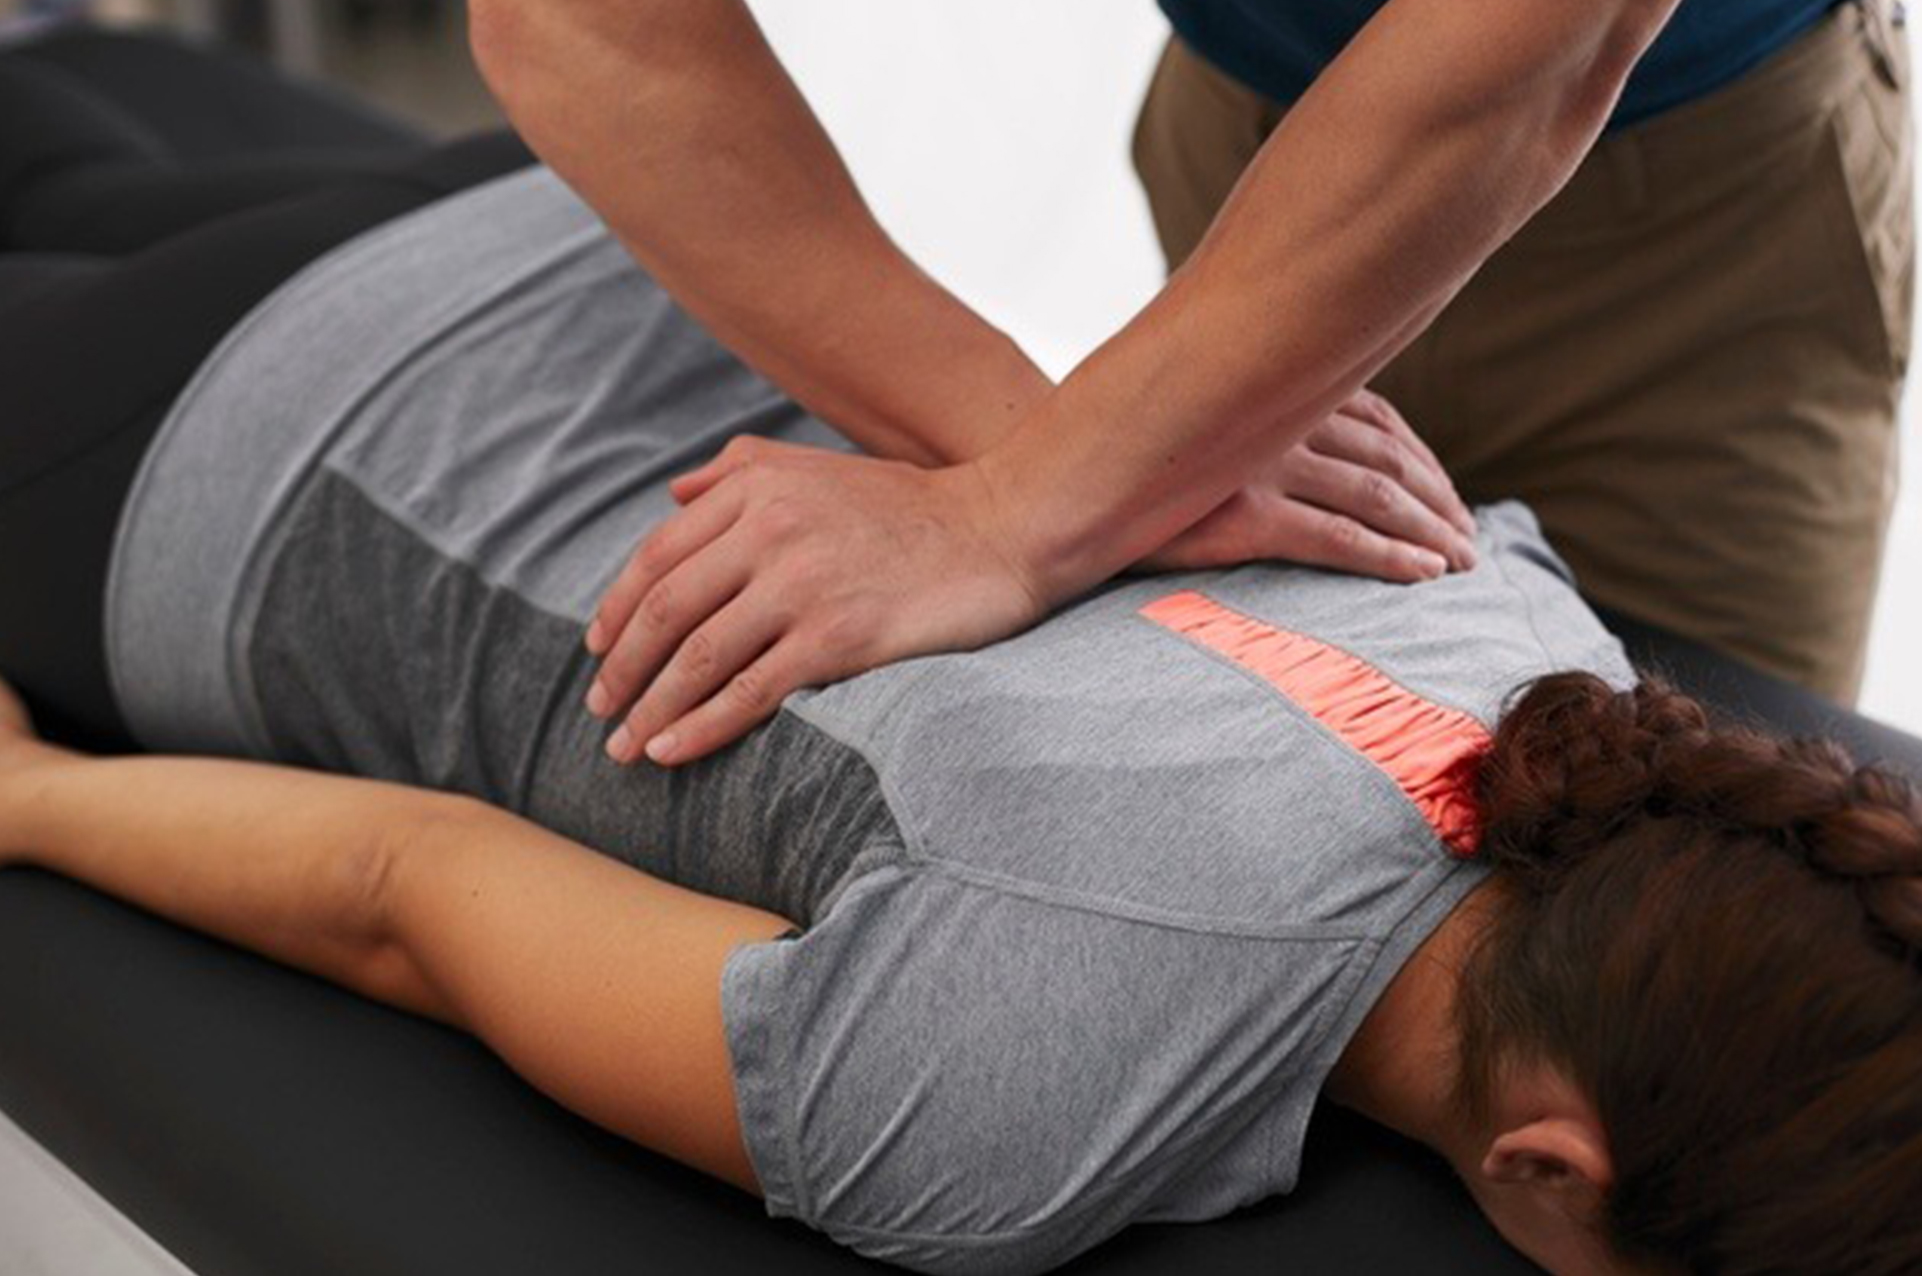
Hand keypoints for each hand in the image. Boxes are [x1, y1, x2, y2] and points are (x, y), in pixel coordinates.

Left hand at [584, 438, 1045, 766]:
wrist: (1004, 529)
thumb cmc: (915, 506)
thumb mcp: (820, 465)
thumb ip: (741, 470)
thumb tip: (674, 495)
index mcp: (757, 488)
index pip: (660, 555)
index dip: (618, 608)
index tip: (599, 649)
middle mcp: (770, 530)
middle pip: (667, 609)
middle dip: (623, 668)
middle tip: (601, 710)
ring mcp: (802, 584)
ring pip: (699, 656)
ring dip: (651, 709)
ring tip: (626, 747)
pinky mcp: (838, 636)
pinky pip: (751, 691)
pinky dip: (701, 726)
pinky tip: (673, 751)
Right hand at [1139, 389, 1476, 579]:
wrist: (1051, 487)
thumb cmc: (1121, 464)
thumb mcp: (1197, 430)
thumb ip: (1251, 429)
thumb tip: (1295, 453)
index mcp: (1270, 387)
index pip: (1378, 419)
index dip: (1425, 460)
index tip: (1450, 498)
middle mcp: (1274, 416)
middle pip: (1390, 458)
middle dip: (1440, 501)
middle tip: (1471, 540)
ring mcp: (1260, 464)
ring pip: (1378, 497)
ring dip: (1432, 531)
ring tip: (1464, 563)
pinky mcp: (1243, 516)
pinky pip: (1339, 539)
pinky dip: (1390, 557)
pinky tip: (1424, 576)